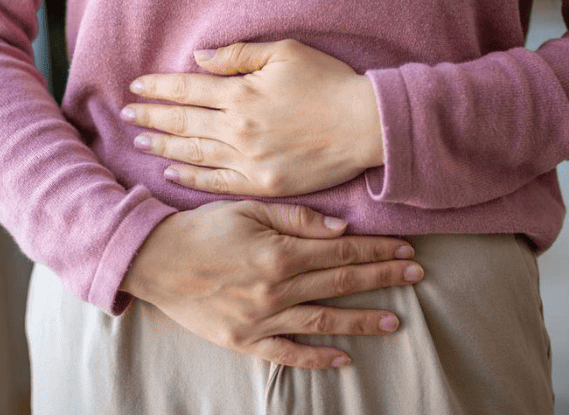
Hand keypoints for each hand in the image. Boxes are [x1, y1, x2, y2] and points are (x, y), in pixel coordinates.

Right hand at [119, 200, 423, 369]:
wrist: (153, 260)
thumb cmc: (200, 229)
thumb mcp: (247, 209)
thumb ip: (297, 220)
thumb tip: (341, 229)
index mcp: (279, 252)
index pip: (342, 251)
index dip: (377, 250)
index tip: (406, 249)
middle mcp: (276, 289)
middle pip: (341, 283)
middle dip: (383, 278)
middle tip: (416, 276)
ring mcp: (261, 318)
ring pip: (324, 321)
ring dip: (362, 320)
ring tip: (395, 321)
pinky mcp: (244, 340)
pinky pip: (287, 353)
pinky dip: (316, 358)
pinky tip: (343, 359)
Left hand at [120, 39, 383, 195]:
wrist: (366, 126)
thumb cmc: (330, 82)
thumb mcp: (286, 52)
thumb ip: (239, 55)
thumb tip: (199, 58)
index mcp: (242, 94)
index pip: (187, 89)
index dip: (158, 87)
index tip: (136, 86)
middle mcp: (239, 129)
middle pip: (182, 122)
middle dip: (150, 117)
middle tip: (125, 114)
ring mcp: (249, 160)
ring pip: (193, 153)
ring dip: (162, 147)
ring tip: (138, 142)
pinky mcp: (263, 184)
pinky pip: (218, 182)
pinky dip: (191, 178)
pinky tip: (171, 173)